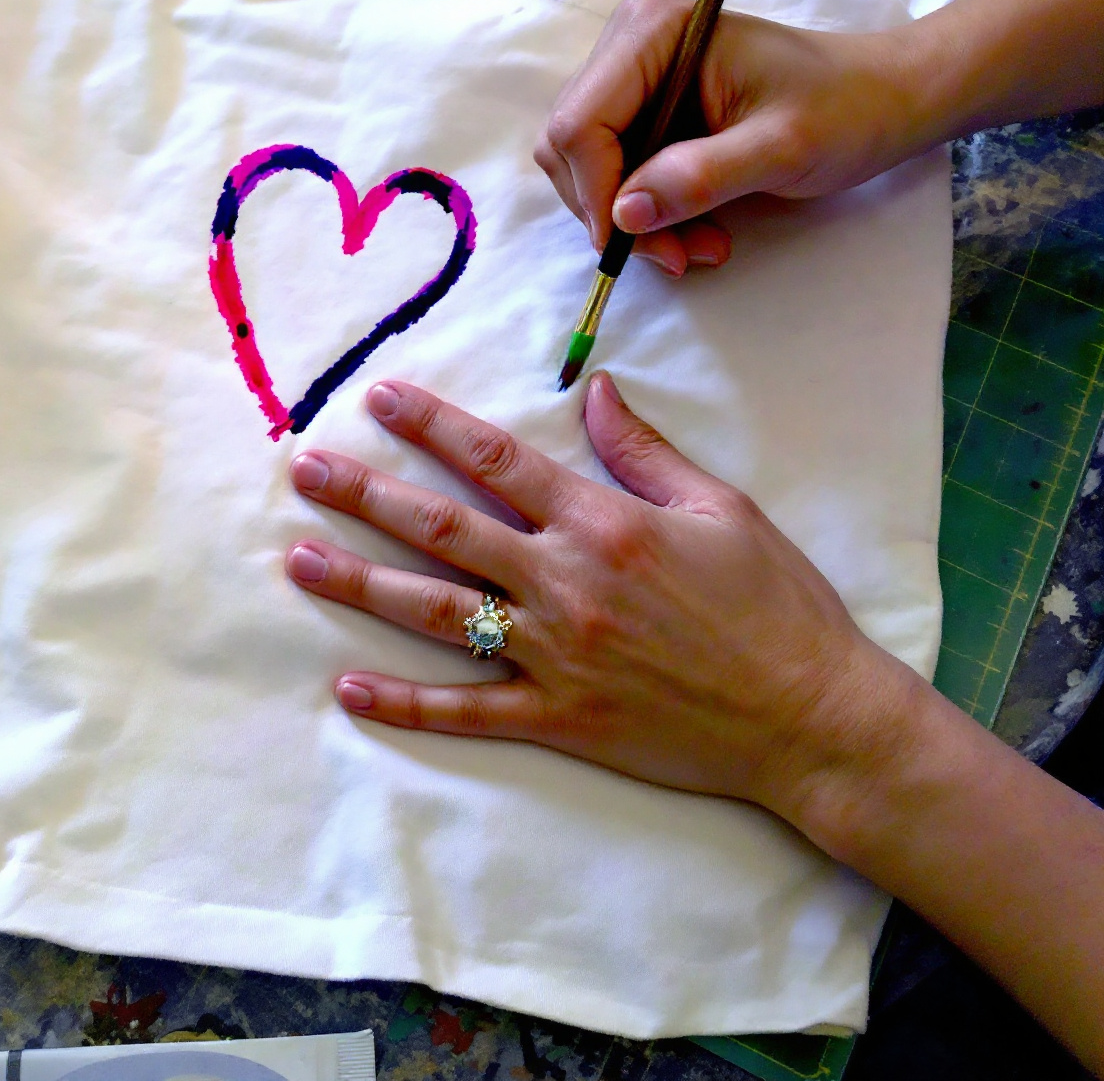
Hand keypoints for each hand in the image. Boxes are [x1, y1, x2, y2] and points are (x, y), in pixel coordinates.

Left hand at [286, 379, 1103, 1068]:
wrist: (809, 715)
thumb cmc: (774, 604)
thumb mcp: (720, 506)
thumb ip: (642, 449)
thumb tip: (593, 388)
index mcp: (602, 522)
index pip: (495, 459)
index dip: (431, 425)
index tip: (378, 398)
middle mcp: (564, 584)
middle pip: (443, 530)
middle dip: (367, 495)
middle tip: (305, 470)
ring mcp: (554, 656)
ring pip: (436, 613)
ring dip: (361, 583)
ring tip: (299, 560)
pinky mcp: (558, 719)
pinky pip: (466, 710)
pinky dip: (406, 702)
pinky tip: (350, 687)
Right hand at [535, 0, 928, 274]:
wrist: (884, 99)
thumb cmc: (845, 109)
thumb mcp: (781, 149)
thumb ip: (700, 178)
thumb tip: (623, 215)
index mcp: (653, 33)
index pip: (580, 124)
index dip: (597, 193)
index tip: (636, 245)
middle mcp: (627, 46)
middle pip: (570, 151)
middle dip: (616, 213)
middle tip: (680, 254)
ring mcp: (630, 78)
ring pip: (586, 170)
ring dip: (633, 222)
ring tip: (700, 245)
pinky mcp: (642, 110)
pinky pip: (614, 174)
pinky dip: (647, 214)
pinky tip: (696, 229)